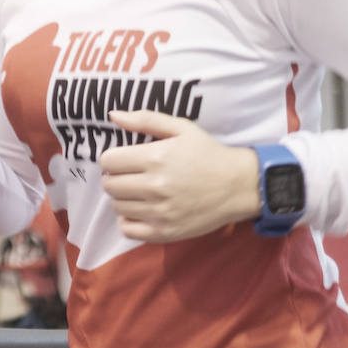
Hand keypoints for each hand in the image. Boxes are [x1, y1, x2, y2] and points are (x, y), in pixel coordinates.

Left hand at [99, 109, 260, 242]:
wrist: (239, 186)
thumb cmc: (208, 153)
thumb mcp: (181, 128)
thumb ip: (145, 119)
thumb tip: (113, 115)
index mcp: (156, 158)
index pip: (108, 161)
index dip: (112, 158)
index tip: (123, 159)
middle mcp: (155, 186)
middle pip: (110, 185)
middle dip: (115, 177)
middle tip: (130, 175)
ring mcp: (160, 212)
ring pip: (117, 206)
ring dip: (122, 198)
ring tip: (138, 191)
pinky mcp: (165, 232)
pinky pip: (128, 230)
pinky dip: (128, 220)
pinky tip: (141, 210)